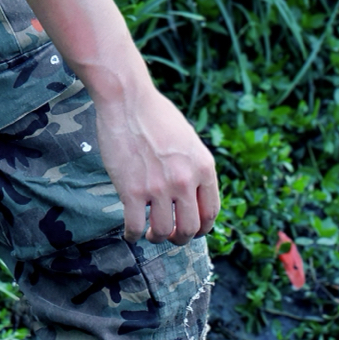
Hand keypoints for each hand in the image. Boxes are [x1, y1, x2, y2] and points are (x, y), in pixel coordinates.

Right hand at [93, 80, 221, 243]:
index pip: (211, 212)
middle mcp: (185, 181)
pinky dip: (133, 235)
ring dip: (156, 238)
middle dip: (180, 238)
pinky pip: (135, 227)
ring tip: (150, 234)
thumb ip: (194, 167)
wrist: (127, 101)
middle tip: (170, 235)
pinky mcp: (132, 191)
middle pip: (189, 228)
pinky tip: (130, 233)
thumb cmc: (156, 115)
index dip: (202, 228)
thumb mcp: (189, 140)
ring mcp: (159, 188)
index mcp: (203, 167)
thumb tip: (194, 192)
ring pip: (162, 232)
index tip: (192, 230)